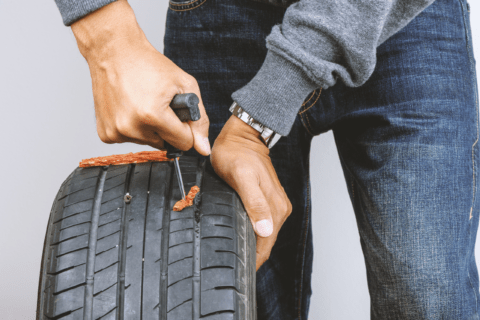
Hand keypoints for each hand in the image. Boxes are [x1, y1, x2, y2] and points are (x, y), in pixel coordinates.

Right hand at [71, 0, 210, 154]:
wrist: (114, 51)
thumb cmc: (149, 64)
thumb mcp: (185, 84)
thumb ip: (199, 119)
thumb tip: (203, 148)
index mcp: (152, 115)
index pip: (184, 143)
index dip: (186, 129)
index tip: (179, 114)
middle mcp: (131, 127)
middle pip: (165, 144)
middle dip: (167, 128)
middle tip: (158, 104)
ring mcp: (116, 131)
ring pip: (148, 142)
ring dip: (149, 128)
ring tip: (143, 104)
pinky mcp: (106, 133)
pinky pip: (130, 140)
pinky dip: (133, 128)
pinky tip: (130, 108)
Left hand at [210, 115, 291, 270]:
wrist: (243, 137)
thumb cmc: (236, 155)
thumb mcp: (241, 177)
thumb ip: (254, 203)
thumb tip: (266, 230)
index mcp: (275, 208)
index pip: (266, 246)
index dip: (253, 262)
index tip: (238, 273)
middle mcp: (279, 210)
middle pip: (267, 244)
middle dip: (253, 258)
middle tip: (233, 269)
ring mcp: (276, 206)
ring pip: (266, 236)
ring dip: (254, 248)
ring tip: (236, 258)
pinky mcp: (270, 201)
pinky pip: (265, 225)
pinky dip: (256, 236)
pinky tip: (244, 238)